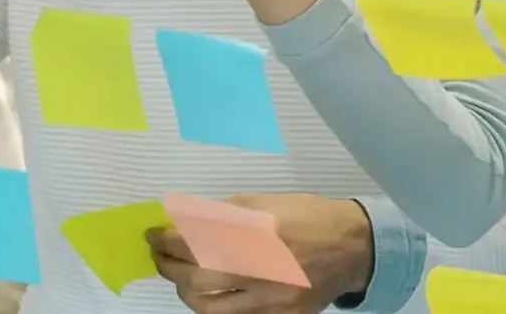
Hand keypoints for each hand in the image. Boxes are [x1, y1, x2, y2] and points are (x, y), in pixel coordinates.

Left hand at [149, 194, 371, 313]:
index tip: (154, 236)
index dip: (167, 240)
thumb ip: (221, 213)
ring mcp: (273, 299)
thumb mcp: (263, 202)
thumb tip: (181, 221)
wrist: (351, 247)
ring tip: (181, 278)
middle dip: (169, 268)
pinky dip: (215, 309)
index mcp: (259, 231)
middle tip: (159, 257)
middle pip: (198, 278)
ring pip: (211, 308)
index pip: (197, 240)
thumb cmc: (306, 217)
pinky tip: (209, 295)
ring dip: (186, 293)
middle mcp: (264, 267)